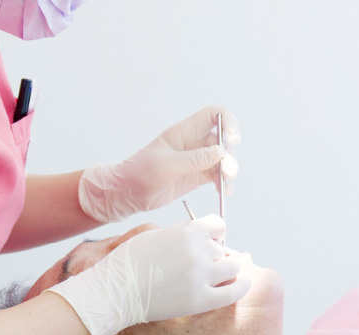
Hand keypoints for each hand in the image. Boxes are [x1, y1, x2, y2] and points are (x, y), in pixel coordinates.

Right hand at [46, 215, 250, 334]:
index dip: (216, 234)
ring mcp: (201, 276)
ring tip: (220, 275)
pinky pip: (234, 291)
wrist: (115, 292)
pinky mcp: (200, 300)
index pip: (218, 225)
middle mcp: (197, 252)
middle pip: (224, 249)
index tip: (213, 241)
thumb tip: (201, 238)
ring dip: (228, 269)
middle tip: (207, 264)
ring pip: (232, 267)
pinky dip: (242, 285)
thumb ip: (180, 234)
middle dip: (218, 255)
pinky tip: (242, 282)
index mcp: (186, 232)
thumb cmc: (128, 264)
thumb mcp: (153, 236)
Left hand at [78, 106, 239, 223]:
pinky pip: (216, 177)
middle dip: (229, 154)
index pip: (213, 115)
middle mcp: (193, 144)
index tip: (232, 139)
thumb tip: (220, 153)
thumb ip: (193, 159)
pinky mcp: (195, 177)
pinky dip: (223, 184)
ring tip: (226, 186)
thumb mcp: (166, 165)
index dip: (228, 122)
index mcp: (184, 132)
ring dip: (228, 171)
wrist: (126, 194)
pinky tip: (223, 192)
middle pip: (222, 140)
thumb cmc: (139, 174)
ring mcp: (195, 161)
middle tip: (228, 172)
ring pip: (222, 160)